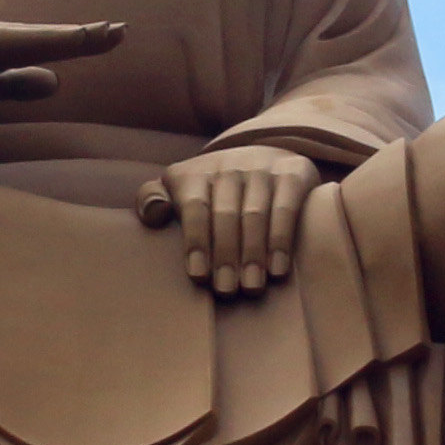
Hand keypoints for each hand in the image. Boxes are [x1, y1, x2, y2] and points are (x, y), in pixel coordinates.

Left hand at [135, 143, 319, 295]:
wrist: (265, 154)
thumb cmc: (213, 189)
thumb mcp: (179, 188)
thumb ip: (152, 198)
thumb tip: (153, 213)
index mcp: (195, 173)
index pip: (194, 207)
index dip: (195, 241)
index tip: (198, 275)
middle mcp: (229, 167)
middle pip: (225, 214)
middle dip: (225, 254)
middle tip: (226, 290)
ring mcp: (262, 168)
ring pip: (255, 213)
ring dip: (252, 253)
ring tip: (251, 286)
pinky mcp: (293, 173)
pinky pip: (286, 208)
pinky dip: (280, 240)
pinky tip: (277, 270)